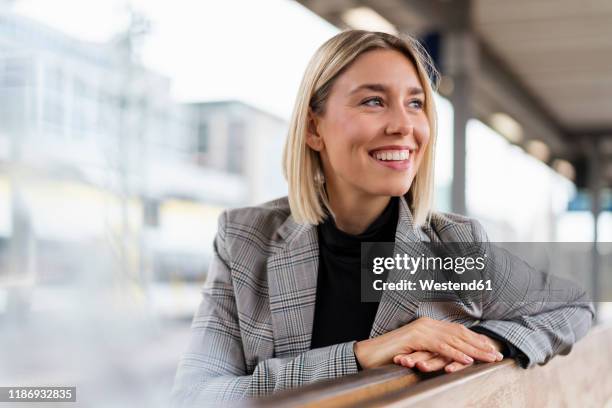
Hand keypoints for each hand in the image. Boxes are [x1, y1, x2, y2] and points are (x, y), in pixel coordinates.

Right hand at [354, 317, 503, 369]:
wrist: (370, 354)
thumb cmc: (391, 355)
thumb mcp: (417, 352)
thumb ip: (432, 351)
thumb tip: (447, 357)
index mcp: (429, 325)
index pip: (457, 332)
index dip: (476, 340)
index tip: (491, 348)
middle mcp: (428, 324)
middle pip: (460, 334)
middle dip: (480, 345)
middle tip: (497, 354)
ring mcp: (422, 330)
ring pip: (454, 340)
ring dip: (474, 350)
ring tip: (490, 357)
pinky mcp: (417, 339)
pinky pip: (440, 347)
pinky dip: (456, 353)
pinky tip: (468, 360)